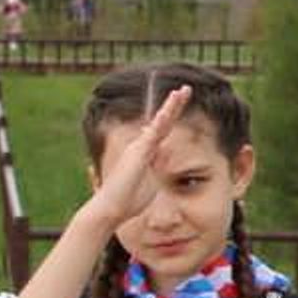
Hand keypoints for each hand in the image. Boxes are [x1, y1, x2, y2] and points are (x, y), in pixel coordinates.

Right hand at [74, 84, 192, 237]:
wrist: (112, 208)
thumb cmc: (129, 199)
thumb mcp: (151, 182)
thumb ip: (158, 168)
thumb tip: (166, 157)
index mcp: (147, 152)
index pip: (163, 129)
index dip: (172, 115)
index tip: (180, 102)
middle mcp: (142, 145)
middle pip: (162, 120)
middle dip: (174, 104)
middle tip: (185, 89)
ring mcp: (140, 146)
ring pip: (159, 121)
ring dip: (171, 105)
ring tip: (182, 91)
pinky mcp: (139, 152)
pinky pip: (154, 131)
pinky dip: (163, 119)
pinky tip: (171, 108)